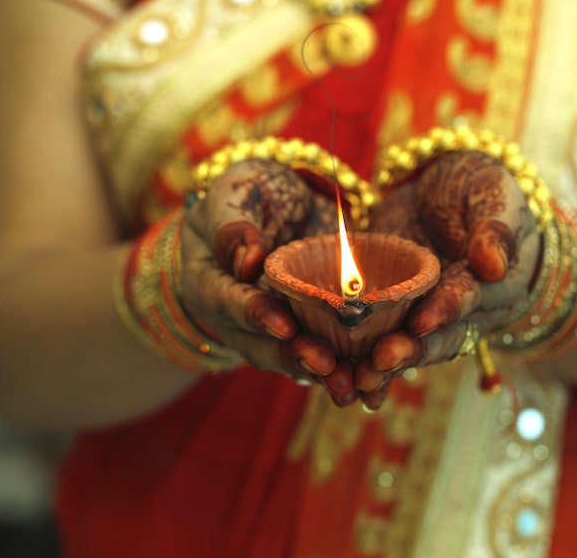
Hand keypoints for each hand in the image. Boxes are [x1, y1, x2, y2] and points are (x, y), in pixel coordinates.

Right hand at [180, 159, 357, 405]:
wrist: (277, 208)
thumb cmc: (248, 193)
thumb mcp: (235, 195)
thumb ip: (234, 225)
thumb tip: (247, 261)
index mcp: (208, 283)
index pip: (228, 302)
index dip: (256, 315)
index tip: (284, 325)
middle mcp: (234, 319)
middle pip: (260, 345)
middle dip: (295, 356)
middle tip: (325, 364)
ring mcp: (267, 331)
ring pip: (290, 359)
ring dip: (320, 372)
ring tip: (349, 382)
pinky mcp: (301, 332)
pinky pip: (317, 356)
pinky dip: (342, 367)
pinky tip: (369, 377)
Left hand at [357, 151, 540, 407]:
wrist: (440, 188)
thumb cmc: (475, 185)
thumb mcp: (493, 193)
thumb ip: (495, 227)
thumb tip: (494, 267)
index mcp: (496, 286)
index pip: (470, 299)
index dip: (446, 311)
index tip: (420, 322)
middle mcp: (467, 312)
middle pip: (440, 338)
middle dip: (410, 351)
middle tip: (380, 361)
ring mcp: (432, 316)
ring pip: (412, 348)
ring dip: (386, 366)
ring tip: (358, 380)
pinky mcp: (401, 315)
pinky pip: (385, 340)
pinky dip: (365, 361)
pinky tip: (343, 380)